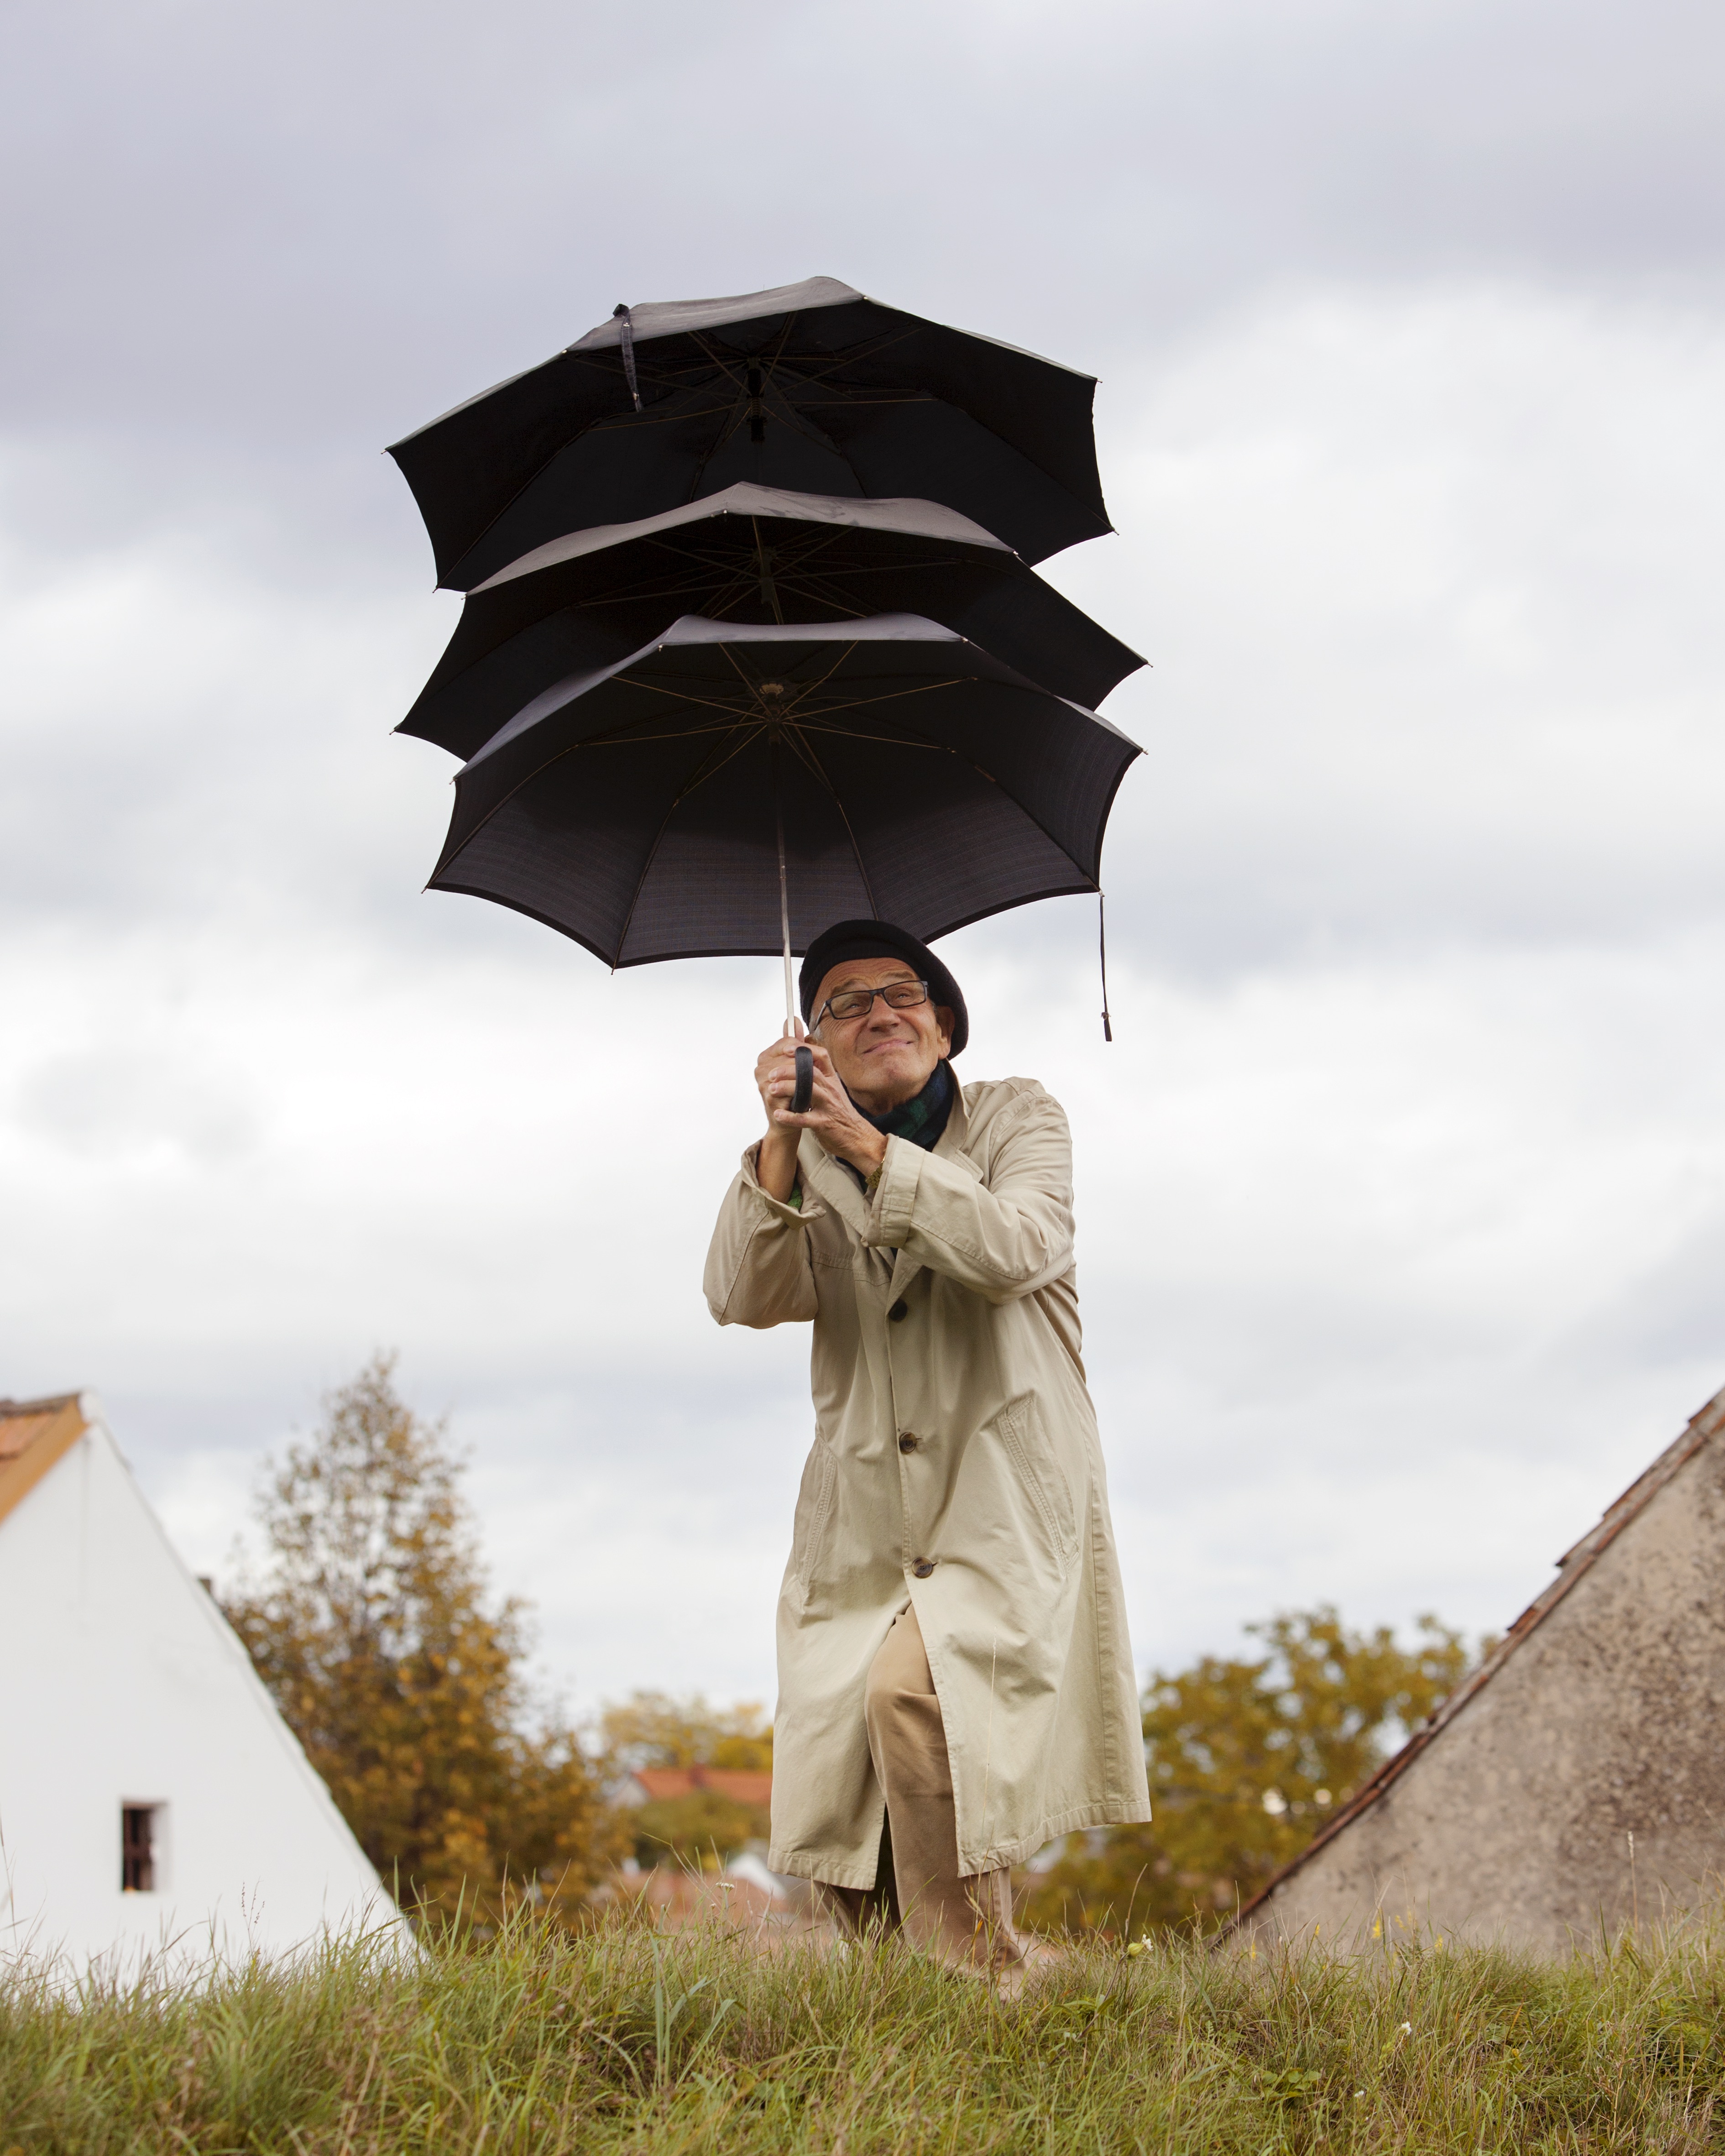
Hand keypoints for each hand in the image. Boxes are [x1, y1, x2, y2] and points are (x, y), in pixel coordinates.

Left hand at [754, 1024, 887, 1199]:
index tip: (786, 1049)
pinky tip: (778, 1115)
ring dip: (789, 1088)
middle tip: (772, 1073)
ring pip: (810, 1091)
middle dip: (789, 1070)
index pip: (821, 1057)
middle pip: (811, 1072)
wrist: (856, 1137)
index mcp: (831, 1080)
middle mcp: (831, 1090)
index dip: (804, 1050)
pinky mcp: (825, 1124)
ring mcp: (829, 1106)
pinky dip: (791, 1117)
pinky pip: (807, 1119)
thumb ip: (818, 1074)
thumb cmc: (839, 1113)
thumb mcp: (831, 1089)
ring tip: (772, 1089)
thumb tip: (805, 1057)